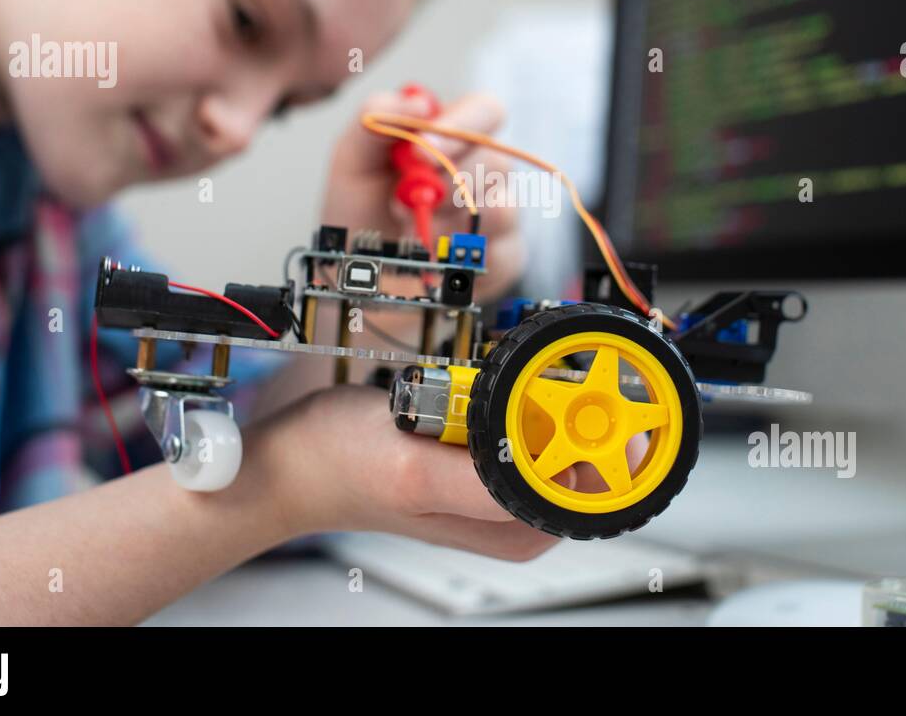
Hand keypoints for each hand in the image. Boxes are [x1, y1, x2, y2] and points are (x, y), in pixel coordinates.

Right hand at [254, 384, 650, 559]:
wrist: (292, 457)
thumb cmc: (340, 467)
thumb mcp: (414, 470)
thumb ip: (489, 480)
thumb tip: (565, 475)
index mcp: (515, 528)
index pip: (604, 486)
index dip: (613, 435)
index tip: (600, 395)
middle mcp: (516, 509)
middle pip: (590, 449)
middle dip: (577, 403)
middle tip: (535, 377)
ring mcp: (500, 477)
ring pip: (559, 424)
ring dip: (544, 390)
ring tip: (493, 381)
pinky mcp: (482, 448)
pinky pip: (525, 412)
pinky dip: (518, 389)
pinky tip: (483, 382)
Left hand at [320, 90, 524, 300]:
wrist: (356, 273)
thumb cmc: (360, 211)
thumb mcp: (352, 159)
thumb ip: (376, 118)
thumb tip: (417, 103)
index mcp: (454, 136)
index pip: (486, 112)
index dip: (462, 126)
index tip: (421, 150)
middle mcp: (484, 170)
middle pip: (496, 162)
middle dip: (443, 186)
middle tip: (400, 204)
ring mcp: (500, 213)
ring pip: (502, 208)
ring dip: (447, 224)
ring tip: (411, 233)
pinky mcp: (505, 256)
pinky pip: (503, 252)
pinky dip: (459, 257)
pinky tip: (432, 258)